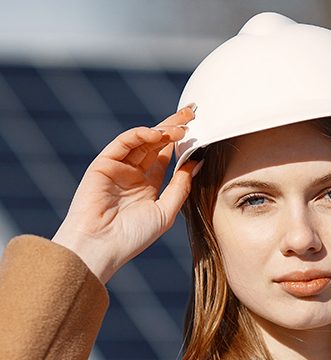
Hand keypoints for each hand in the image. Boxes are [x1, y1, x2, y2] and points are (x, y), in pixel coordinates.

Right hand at [52, 105, 197, 283]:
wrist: (102, 246)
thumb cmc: (133, 237)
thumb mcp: (166, 212)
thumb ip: (181, 187)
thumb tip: (197, 162)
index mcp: (148, 186)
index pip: (167, 157)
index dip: (182, 142)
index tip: (200, 129)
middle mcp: (133, 174)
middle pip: (156, 143)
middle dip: (174, 127)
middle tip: (193, 113)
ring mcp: (118, 168)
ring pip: (142, 141)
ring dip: (162, 130)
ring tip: (182, 127)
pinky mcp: (103, 164)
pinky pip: (124, 143)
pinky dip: (140, 135)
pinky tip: (158, 134)